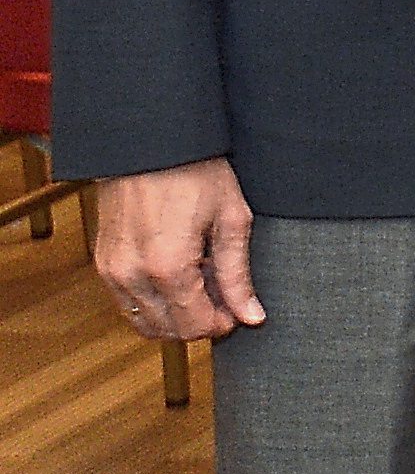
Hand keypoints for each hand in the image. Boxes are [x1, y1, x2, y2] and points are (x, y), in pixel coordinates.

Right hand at [95, 159, 263, 340]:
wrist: (151, 143)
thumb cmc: (195, 172)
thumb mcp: (231, 219)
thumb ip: (237, 274)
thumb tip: (251, 316)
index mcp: (167, 268)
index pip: (192, 326)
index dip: (219, 325)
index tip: (236, 312)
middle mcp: (132, 276)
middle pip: (167, 330)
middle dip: (198, 322)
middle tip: (221, 296)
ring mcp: (112, 271)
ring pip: (143, 322)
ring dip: (174, 315)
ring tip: (202, 283)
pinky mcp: (103, 263)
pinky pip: (126, 302)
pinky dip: (152, 302)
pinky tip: (177, 275)